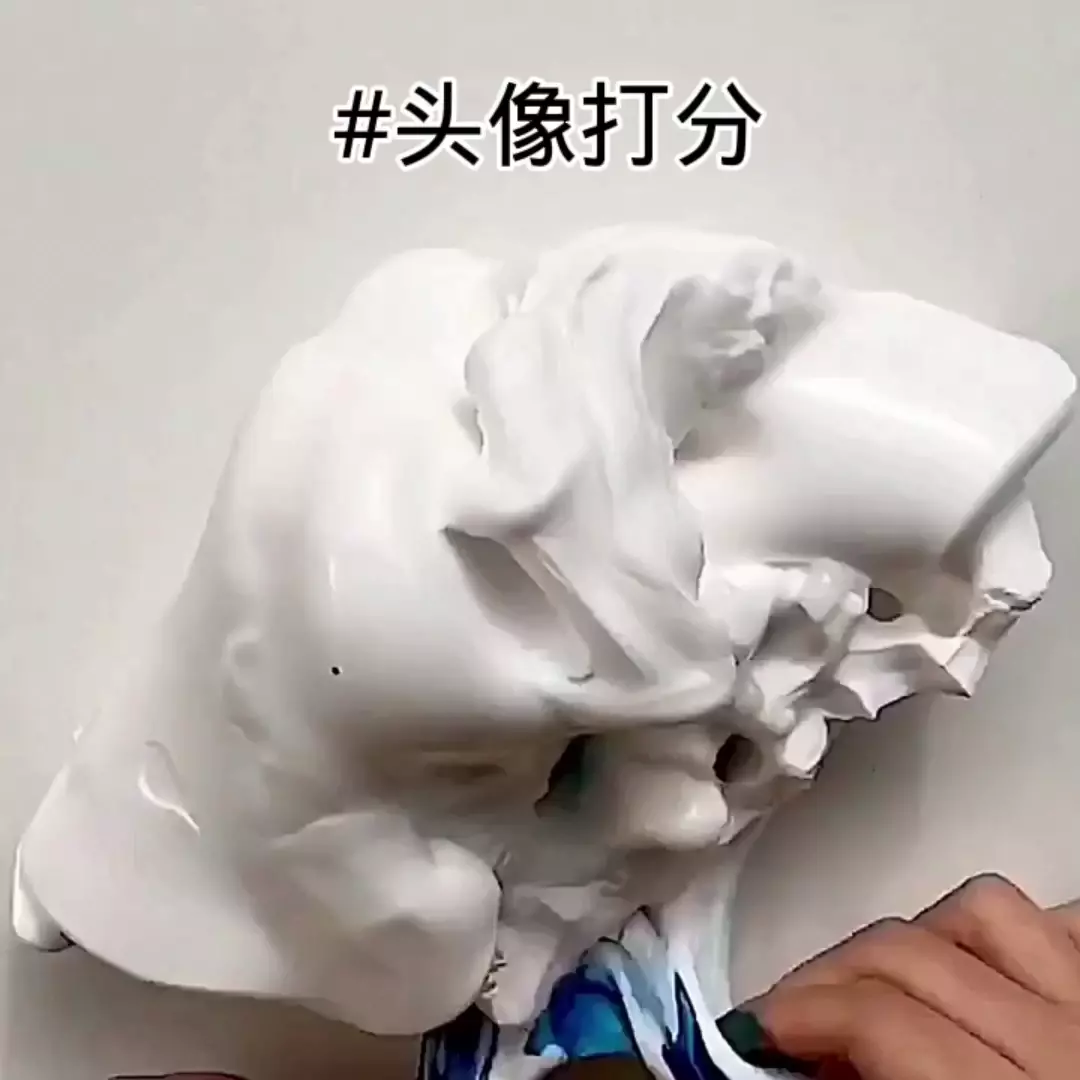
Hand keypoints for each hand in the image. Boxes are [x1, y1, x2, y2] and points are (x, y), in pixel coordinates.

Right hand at [744, 875, 1079, 1078]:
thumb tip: (808, 1071)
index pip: (881, 1021)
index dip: (796, 1014)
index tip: (751, 1032)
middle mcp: (1069, 1048)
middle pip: (911, 952)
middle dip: (827, 973)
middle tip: (790, 1012)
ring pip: (982, 911)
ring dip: (913, 938)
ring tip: (881, 981)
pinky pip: (1060, 922)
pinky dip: (1005, 933)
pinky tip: (978, 968)